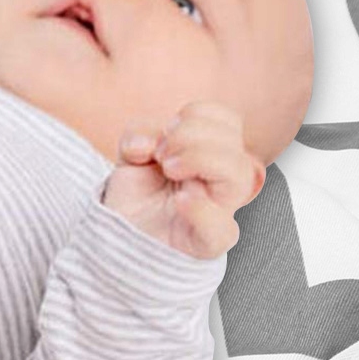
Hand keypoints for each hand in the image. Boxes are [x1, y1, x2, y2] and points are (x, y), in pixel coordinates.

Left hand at [102, 100, 264, 259]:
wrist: (119, 237)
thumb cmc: (137, 197)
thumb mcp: (131, 156)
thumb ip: (138, 136)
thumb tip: (145, 144)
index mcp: (212, 156)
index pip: (228, 121)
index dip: (197, 115)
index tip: (165, 132)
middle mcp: (221, 182)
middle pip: (235, 144)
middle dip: (191, 135)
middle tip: (161, 154)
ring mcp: (217, 213)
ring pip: (239, 176)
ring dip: (200, 158)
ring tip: (168, 169)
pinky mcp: (204, 244)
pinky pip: (221, 230)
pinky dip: (201, 210)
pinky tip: (179, 200)